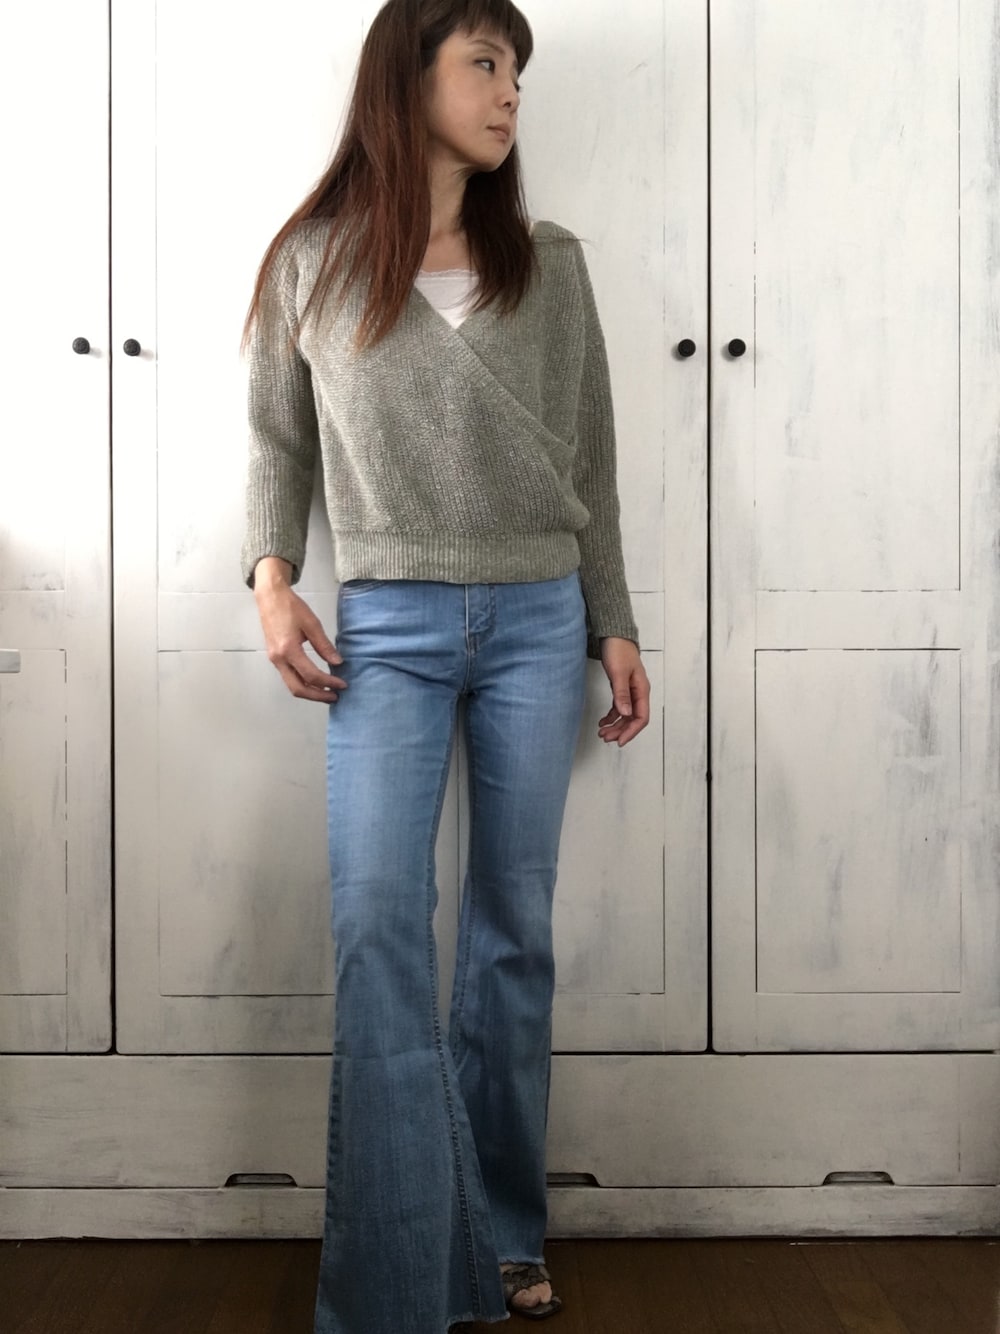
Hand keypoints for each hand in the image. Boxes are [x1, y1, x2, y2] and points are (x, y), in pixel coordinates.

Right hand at [253, 557, 346, 702]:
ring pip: (292, 685)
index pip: (311, 675)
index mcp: (288, 650)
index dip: (329, 682)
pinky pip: (288, 677)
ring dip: (310, 692)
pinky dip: (302, 683)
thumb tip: (337, 663)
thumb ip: (324, 645)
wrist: (270, 597)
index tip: (343, 684)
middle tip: (335, 696)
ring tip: (327, 692)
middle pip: (298, 689)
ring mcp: (274, 660)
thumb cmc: (291, 607)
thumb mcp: (312, 624)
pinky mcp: (274, 657)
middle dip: (318, 696)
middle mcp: (279, 659)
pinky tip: (315, 681)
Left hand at [597, 637, 649, 746]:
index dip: (631, 731)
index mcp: (641, 690)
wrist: (614, 636)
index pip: (641, 717)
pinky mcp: (621, 689)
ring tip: (602, 732)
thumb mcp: (618, 672)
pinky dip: (611, 716)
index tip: (620, 741)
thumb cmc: (618, 650)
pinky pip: (619, 708)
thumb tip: (625, 714)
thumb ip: (622, 694)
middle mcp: (638, 693)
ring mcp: (630, 691)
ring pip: (625, 715)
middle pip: (633, 719)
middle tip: (605, 738)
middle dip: (620, 731)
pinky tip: (603, 721)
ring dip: (615, 726)